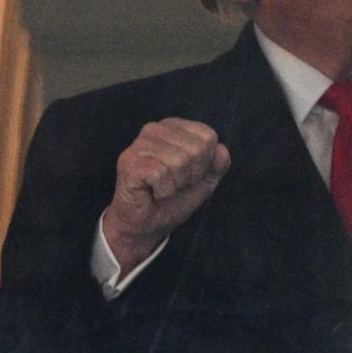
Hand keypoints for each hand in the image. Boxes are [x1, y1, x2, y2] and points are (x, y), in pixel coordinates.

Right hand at [100, 118, 230, 272]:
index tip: (187, 176)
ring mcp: (140, 144)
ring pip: (180, 161)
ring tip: (161, 188)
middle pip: (197, 149)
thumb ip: (217, 164)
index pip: (208, 137)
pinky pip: (161, 174)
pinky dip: (163, 191)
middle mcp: (155, 129)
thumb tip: (221, 149)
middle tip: (173, 184)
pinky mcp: (130, 162)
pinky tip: (151, 192)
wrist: (146, 225)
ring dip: (176, 185)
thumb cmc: (172, 199)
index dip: (204, 164)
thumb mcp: (204, 181)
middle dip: (190, 176)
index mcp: (174, 127)